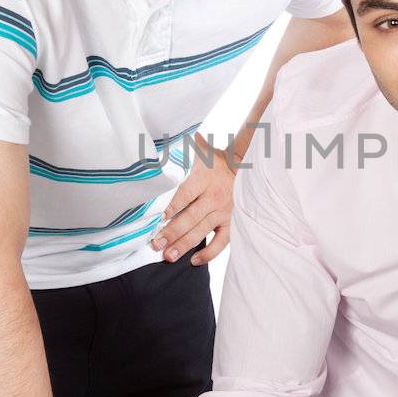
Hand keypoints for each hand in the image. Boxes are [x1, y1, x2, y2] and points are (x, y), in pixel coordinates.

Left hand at [152, 134, 234, 265]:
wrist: (243, 165)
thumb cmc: (212, 158)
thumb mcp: (197, 149)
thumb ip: (179, 147)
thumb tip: (154, 136)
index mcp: (204, 177)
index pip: (184, 194)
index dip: (170, 207)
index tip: (156, 218)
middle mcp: (214, 195)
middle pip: (190, 216)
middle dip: (172, 232)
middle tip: (155, 245)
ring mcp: (224, 210)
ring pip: (202, 231)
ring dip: (184, 244)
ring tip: (168, 256)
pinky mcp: (232, 222)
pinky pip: (222, 242)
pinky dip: (209, 253)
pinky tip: (194, 261)